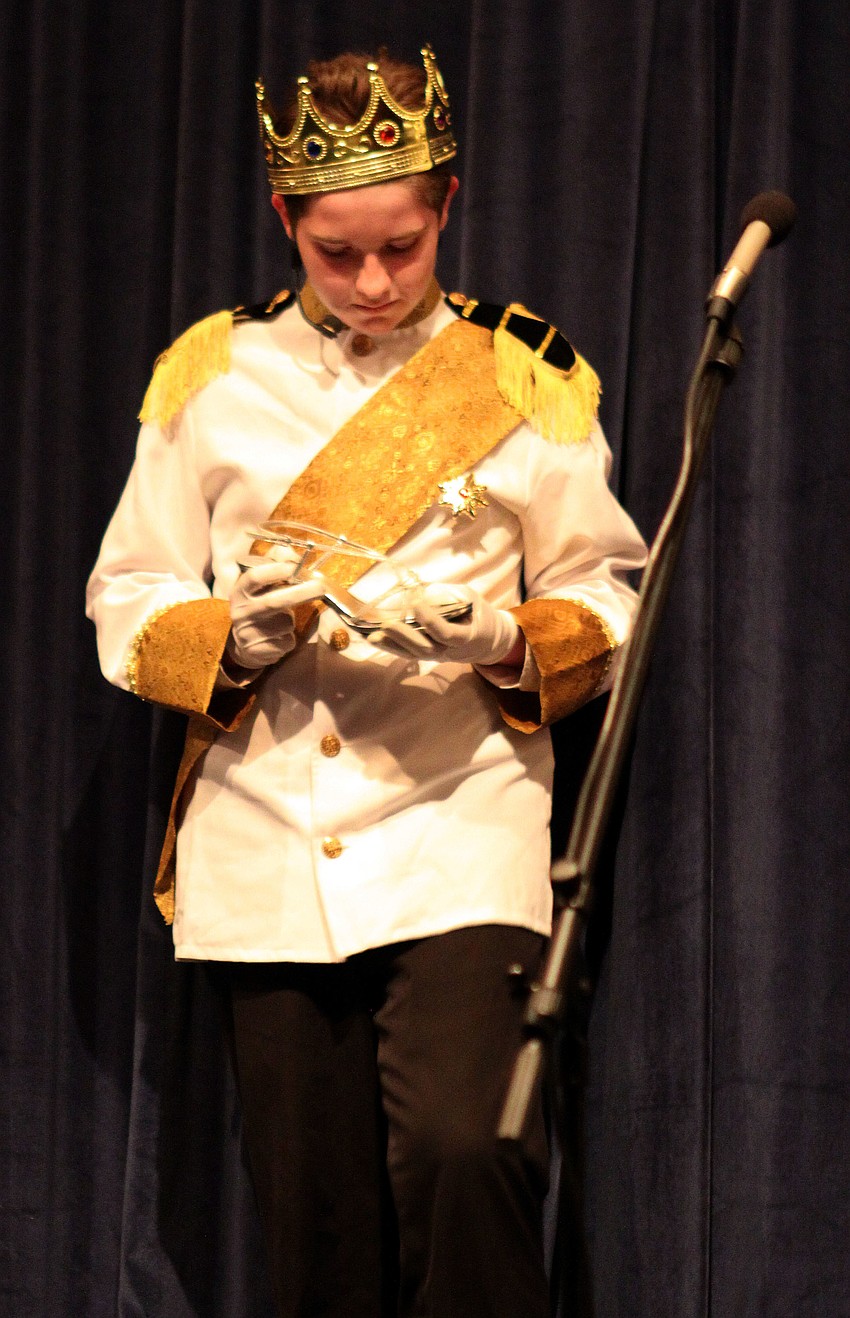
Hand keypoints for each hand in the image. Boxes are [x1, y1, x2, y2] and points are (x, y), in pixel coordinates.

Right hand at [226, 554, 324, 669]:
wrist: (243, 644)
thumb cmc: (259, 607)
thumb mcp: (262, 586)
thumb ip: (275, 566)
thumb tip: (290, 552)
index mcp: (240, 591)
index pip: (254, 578)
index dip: (275, 570)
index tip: (295, 567)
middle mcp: (240, 612)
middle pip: (274, 601)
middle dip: (301, 593)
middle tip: (321, 587)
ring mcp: (247, 633)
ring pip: (285, 623)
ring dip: (292, 620)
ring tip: (281, 621)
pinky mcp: (257, 651)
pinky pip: (286, 641)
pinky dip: (290, 637)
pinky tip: (278, 637)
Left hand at [373, 583, 520, 667]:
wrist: (487, 641)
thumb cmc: (479, 615)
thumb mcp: (470, 598)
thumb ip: (447, 595)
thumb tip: (418, 591)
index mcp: (466, 636)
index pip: (446, 633)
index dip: (431, 621)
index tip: (415, 604)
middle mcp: (450, 651)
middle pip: (425, 648)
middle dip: (404, 636)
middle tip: (386, 623)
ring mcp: (437, 656)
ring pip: (413, 654)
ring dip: (391, 644)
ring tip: (372, 635)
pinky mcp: (426, 656)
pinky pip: (407, 654)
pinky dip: (390, 647)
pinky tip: (374, 639)